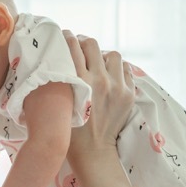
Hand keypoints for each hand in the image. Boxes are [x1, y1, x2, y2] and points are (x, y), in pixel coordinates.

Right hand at [62, 31, 134, 157]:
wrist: (93, 151)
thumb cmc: (69, 129)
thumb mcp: (59, 102)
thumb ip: (60, 79)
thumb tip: (57, 57)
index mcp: (78, 82)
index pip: (72, 46)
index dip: (66, 37)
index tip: (64, 36)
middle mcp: (99, 80)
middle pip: (92, 44)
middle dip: (84, 43)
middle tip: (80, 48)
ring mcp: (117, 87)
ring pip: (112, 55)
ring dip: (103, 56)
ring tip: (97, 63)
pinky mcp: (129, 94)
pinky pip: (125, 69)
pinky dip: (117, 69)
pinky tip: (109, 75)